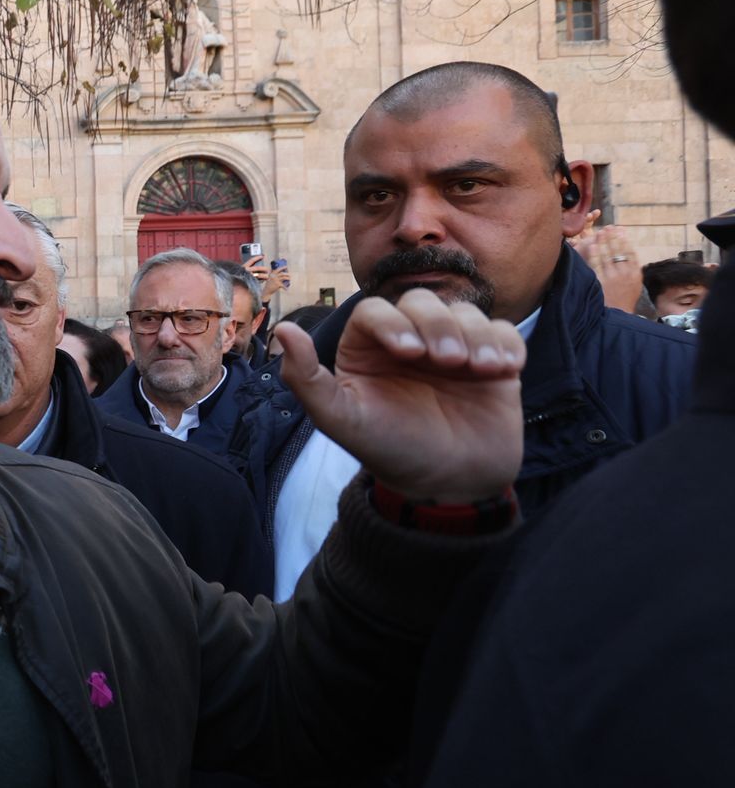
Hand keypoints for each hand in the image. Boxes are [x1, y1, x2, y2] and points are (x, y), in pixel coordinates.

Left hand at [272, 288, 524, 502]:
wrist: (449, 484)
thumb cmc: (389, 449)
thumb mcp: (340, 420)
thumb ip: (305, 378)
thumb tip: (282, 330)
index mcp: (367, 348)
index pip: (374, 311)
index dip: (392, 323)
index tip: (409, 353)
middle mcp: (409, 340)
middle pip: (421, 302)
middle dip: (437, 325)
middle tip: (447, 362)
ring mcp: (453, 346)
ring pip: (464, 313)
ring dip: (474, 334)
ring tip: (477, 368)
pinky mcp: (492, 359)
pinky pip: (503, 332)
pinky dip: (506, 344)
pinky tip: (501, 369)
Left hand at [569, 216, 643, 312]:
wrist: (618, 313)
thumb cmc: (626, 297)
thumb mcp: (635, 283)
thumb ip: (633, 268)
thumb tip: (629, 252)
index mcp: (635, 272)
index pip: (630, 252)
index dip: (624, 240)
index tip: (620, 230)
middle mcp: (625, 273)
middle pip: (618, 251)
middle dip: (613, 237)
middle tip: (608, 227)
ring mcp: (612, 277)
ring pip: (608, 255)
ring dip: (604, 242)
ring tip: (600, 232)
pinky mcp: (601, 282)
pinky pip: (597, 265)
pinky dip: (595, 254)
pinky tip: (592, 245)